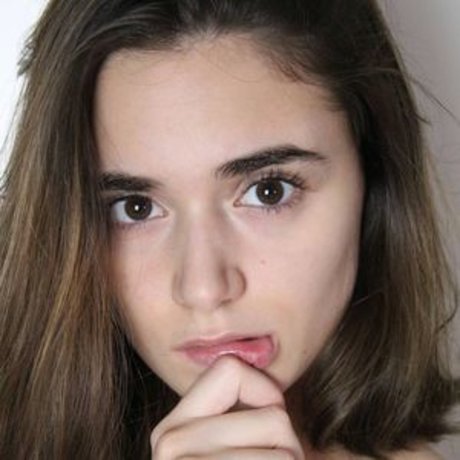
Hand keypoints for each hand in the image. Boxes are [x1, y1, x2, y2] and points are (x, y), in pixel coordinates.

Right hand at [150, 355, 304, 458]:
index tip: (271, 420)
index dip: (264, 390)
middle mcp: (169, 446)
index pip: (229, 370)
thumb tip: (266, 374)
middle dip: (289, 449)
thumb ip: (238, 417)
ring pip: (283, 448)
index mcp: (173, 429)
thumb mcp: (230, 451)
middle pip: (273, 417)